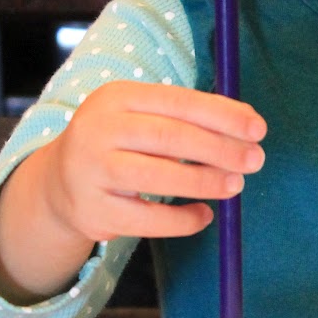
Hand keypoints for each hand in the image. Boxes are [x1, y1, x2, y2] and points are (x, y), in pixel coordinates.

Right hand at [42, 80, 266, 242]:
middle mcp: (99, 129)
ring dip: (205, 182)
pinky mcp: (94, 211)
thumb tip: (247, 126)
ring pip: (158, 177)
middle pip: (170, 137)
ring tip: (234, 185)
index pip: (178, 101)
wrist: (59, 184)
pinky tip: (204, 215)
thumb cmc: (118, 145)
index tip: (258, 128)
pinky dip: (183, 220)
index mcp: (116, 97)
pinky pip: (149, 219)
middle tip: (255, 160)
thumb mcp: (140, 117)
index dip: (222, 115)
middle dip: (220, 149)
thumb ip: (185, 118)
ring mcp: (92, 171)